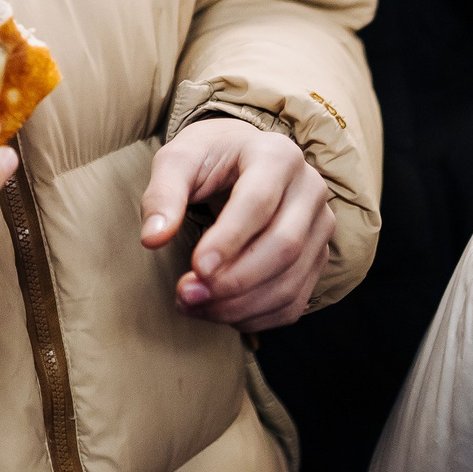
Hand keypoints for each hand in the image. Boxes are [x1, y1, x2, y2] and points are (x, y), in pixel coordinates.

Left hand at [140, 118, 333, 331]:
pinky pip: (294, 301)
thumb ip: (163, 194)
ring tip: (194, 305)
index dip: (229, 241)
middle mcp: (309, 189)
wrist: (241, 155)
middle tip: (187, 294)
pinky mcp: (317, 257)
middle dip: (234, 281)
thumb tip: (153, 238)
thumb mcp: (178, 160)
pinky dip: (255, 316)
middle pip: (284, 246)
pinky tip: (218, 312)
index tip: (196, 268)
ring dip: (240, 305)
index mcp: (277, 155)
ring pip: (291, 280)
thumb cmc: (208, 156)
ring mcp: (319, 225)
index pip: (259, 203)